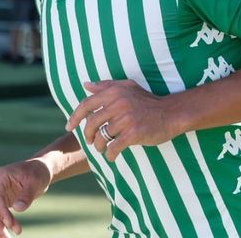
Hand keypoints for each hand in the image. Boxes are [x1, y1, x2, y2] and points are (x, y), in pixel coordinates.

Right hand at [0, 158, 50, 237]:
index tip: (10, 224)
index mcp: (0, 176)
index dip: (2, 212)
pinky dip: (2, 225)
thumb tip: (18, 209)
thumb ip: (26, 196)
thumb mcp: (35, 182)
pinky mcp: (1, 201)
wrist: (40, 170)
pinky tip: (5, 236)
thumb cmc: (38, 172)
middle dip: (0, 223)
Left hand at [66, 80, 181, 161]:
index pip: (86, 104)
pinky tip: (113, 156)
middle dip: (87, 135)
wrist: (171, 113)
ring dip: (99, 146)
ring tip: (102, 148)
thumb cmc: (148, 101)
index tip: (69, 127)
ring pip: (101, 137)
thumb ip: (106, 86)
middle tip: (90, 141)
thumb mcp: (128, 88)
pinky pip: (113, 147)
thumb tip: (86, 85)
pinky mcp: (133, 133)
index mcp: (114, 92)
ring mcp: (126, 119)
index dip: (75, 117)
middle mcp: (118, 104)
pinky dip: (110, 154)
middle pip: (91, 123)